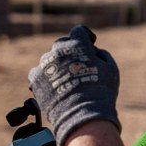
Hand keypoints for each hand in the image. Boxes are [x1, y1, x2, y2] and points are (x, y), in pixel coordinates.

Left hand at [28, 25, 120, 145]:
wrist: (83, 115)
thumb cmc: (100, 91)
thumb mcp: (111, 69)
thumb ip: (101, 55)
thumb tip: (94, 52)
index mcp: (78, 44)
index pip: (79, 31)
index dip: (85, 37)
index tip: (89, 43)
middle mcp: (58, 50)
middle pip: (63, 44)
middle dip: (70, 52)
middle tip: (77, 66)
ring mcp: (45, 63)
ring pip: (50, 59)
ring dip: (57, 65)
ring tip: (67, 82)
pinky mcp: (35, 77)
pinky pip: (39, 73)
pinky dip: (46, 78)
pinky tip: (55, 88)